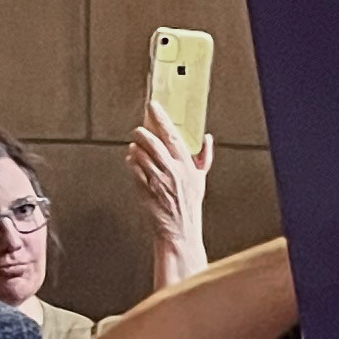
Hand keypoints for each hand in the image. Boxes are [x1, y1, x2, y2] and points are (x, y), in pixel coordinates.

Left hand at [129, 108, 213, 287]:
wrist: (179, 231)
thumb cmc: (189, 206)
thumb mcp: (200, 180)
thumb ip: (204, 158)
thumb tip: (207, 139)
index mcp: (187, 166)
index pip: (172, 135)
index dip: (161, 118)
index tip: (153, 106)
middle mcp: (172, 171)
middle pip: (152, 142)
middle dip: (142, 132)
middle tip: (140, 130)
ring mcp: (156, 180)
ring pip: (139, 153)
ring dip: (135, 147)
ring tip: (137, 147)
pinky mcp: (144, 189)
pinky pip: (133, 168)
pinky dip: (131, 162)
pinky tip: (133, 161)